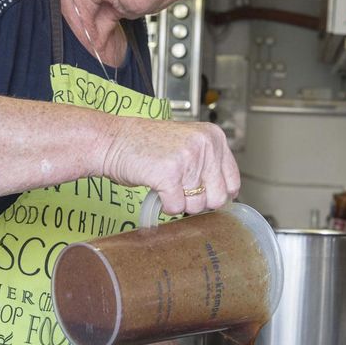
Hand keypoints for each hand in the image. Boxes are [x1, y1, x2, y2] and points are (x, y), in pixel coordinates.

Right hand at [100, 117, 239, 215]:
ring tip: (167, 185)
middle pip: (218, 198)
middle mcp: (205, 146)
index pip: (233, 182)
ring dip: (180, 203)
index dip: (217, 194)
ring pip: (197, 205)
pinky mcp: (169, 174)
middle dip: (198, 201)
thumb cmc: (147, 145)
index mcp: (214, 137)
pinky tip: (157, 189)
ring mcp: (188, 159)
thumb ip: (208, 164)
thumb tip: (226, 196)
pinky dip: (165, 205)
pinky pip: (176, 208)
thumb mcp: (188, 144)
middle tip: (180, 190)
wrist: (112, 139)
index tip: (204, 194)